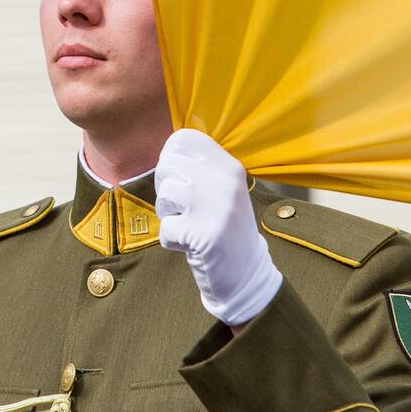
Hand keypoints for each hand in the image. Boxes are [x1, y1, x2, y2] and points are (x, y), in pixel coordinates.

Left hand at [155, 128, 282, 325]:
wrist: (246, 273)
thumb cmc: (225, 228)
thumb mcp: (223, 189)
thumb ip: (201, 169)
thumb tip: (167, 152)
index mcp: (230, 166)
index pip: (185, 138)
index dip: (170, 156)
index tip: (178, 177)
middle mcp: (225, 181)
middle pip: (167, 165)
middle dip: (165, 189)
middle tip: (183, 207)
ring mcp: (216, 207)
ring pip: (164, 194)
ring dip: (168, 215)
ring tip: (189, 225)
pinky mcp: (204, 235)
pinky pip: (165, 229)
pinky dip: (172, 241)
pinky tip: (191, 245)